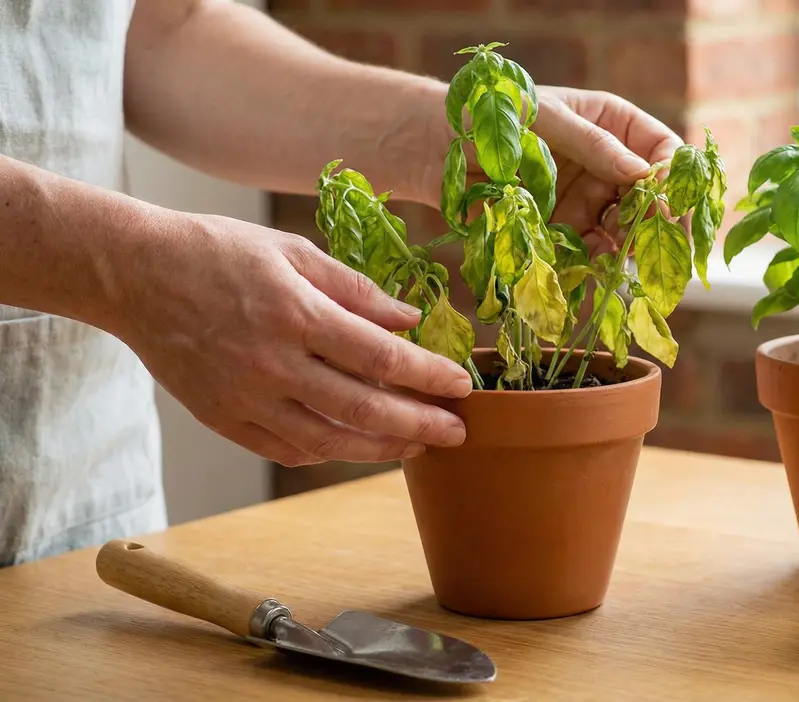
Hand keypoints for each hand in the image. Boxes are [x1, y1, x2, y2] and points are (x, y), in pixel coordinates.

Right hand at [110, 213, 471, 466]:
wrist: (134, 275)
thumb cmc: (217, 253)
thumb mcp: (292, 253)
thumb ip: (356, 289)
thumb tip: (410, 318)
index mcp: (296, 314)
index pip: (381, 357)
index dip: (428, 375)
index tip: (462, 385)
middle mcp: (273, 363)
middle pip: (363, 408)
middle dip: (420, 423)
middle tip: (457, 431)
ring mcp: (245, 397)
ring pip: (328, 440)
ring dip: (381, 448)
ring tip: (416, 444)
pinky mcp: (222, 418)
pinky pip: (286, 449)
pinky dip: (328, 452)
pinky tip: (356, 444)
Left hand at [418, 85, 682, 257]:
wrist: (433, 146)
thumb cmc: (489, 114)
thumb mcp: (545, 118)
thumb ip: (592, 145)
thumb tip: (642, 174)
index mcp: (611, 124)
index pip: (661, 149)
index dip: (670, 177)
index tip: (666, 202)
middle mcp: (606, 162)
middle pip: (650, 196)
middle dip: (654, 219)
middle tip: (649, 239)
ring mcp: (585, 198)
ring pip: (624, 227)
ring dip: (627, 244)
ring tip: (618, 252)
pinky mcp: (562, 229)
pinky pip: (589, 248)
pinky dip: (594, 259)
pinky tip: (592, 262)